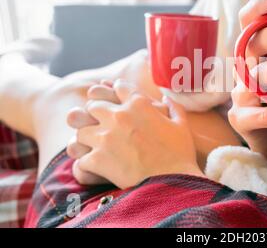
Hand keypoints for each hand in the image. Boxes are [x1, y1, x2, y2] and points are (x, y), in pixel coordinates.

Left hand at [69, 80, 202, 188]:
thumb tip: (166, 98)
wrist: (172, 182)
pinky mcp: (97, 160)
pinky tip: (96, 168)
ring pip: (81, 131)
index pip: (119, 87)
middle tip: (102, 124)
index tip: (117, 98)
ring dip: (87, 138)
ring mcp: (105, 137)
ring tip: (95, 146)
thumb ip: (173, 107)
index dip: (117, 91)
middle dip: (96, 113)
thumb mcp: (181, 125)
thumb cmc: (179, 154)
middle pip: (93, 106)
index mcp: (139, 104)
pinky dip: (87, 164)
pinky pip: (81, 158)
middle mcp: (118, 116)